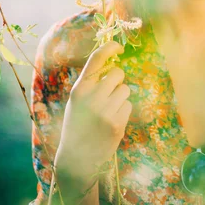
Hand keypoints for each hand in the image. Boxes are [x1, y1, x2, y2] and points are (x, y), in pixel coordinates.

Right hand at [55, 40, 131, 179]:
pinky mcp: (117, 124)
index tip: (118, 47)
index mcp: (79, 89)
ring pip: (125, 89)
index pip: (97, 58)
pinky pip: (128, 105)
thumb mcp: (77, 100)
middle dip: (117, 80)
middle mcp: (91, 97)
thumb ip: (91, 83)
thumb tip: (113, 63)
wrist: (76, 158)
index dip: (110, 47)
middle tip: (109, 92)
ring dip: (120, 97)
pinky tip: (111, 122)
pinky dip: (123, 111)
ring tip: (107, 111)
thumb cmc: (77, 124)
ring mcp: (105, 111)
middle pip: (118, 73)